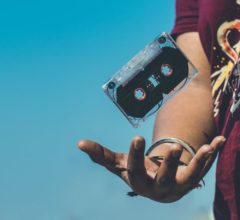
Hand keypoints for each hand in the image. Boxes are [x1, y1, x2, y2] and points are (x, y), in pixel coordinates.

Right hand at [78, 135, 224, 201]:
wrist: (158, 185)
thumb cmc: (136, 171)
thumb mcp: (118, 163)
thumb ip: (100, 155)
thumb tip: (79, 143)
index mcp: (140, 182)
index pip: (135, 171)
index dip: (135, 156)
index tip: (137, 138)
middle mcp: (161, 188)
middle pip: (164, 179)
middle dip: (168, 165)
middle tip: (171, 148)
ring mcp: (179, 185)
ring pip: (190, 175)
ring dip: (198, 161)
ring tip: (207, 147)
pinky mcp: (192, 178)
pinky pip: (204, 167)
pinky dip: (212, 155)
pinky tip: (219, 140)